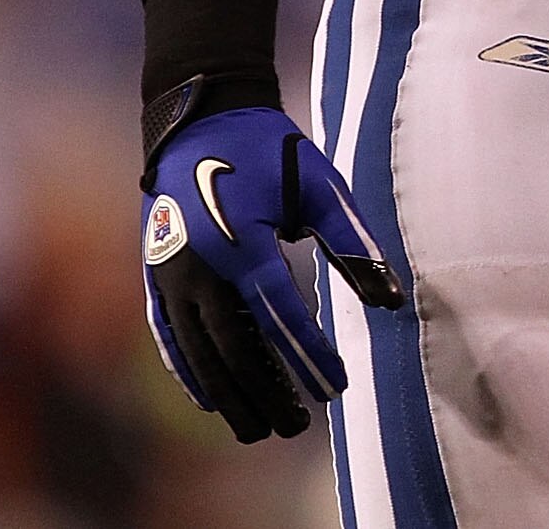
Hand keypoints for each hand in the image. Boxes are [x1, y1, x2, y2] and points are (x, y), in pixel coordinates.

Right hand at [142, 105, 402, 441]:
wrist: (200, 120)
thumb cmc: (269, 151)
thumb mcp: (320, 186)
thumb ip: (353, 241)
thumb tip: (392, 299)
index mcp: (242, 243)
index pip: (280, 317)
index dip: (310, 357)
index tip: (337, 389)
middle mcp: (200, 268)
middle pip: (234, 349)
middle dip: (266, 392)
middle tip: (297, 427)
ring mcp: (171, 276)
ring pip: (199, 352)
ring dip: (229, 395)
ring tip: (258, 428)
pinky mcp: (156, 276)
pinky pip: (170, 337)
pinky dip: (189, 372)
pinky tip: (211, 400)